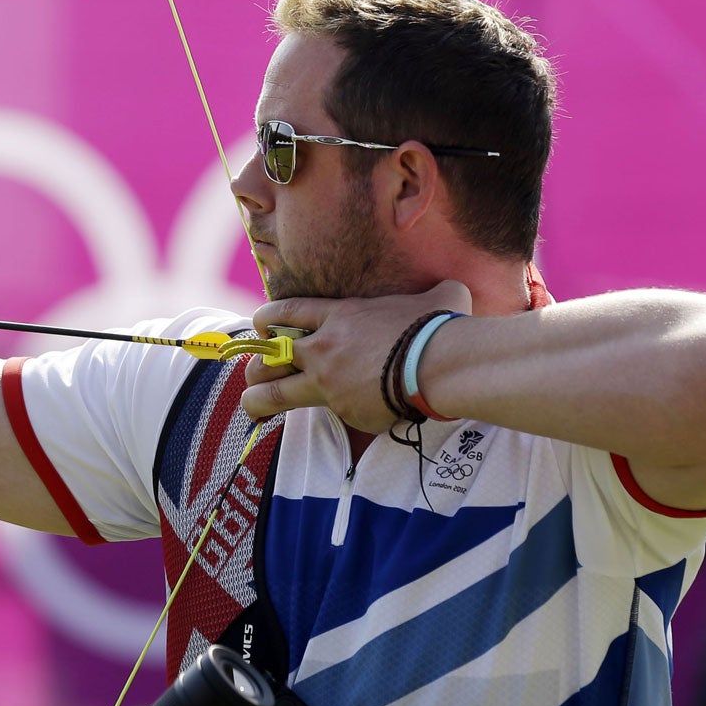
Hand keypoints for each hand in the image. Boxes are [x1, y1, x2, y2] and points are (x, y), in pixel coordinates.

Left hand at [241, 280, 472, 432]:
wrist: (440, 364)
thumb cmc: (439, 326)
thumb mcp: (436, 296)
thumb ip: (432, 294)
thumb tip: (452, 290)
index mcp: (339, 316)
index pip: (285, 312)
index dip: (266, 319)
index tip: (260, 328)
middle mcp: (324, 349)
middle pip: (268, 359)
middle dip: (255, 369)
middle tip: (255, 376)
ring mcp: (329, 383)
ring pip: (275, 395)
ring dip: (258, 403)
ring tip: (252, 410)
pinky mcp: (345, 411)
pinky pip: (335, 415)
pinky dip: (342, 415)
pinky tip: (359, 414)